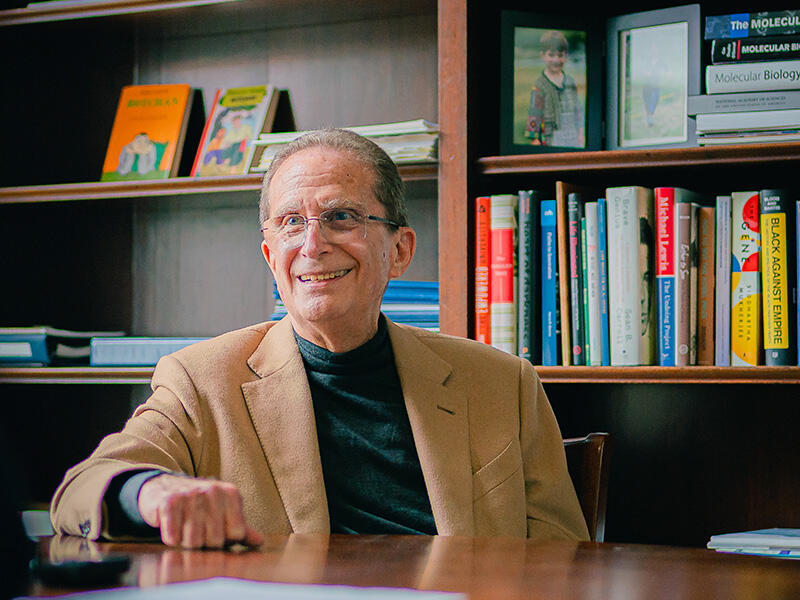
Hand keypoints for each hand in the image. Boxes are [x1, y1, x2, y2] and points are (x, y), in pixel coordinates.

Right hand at [138, 474, 263, 548]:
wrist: (164, 487)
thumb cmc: (200, 505)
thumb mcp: (223, 512)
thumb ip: (241, 528)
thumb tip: (259, 542)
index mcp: (231, 494)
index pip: (237, 533)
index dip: (226, 540)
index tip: (217, 531)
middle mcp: (213, 491)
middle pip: (216, 541)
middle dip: (206, 543)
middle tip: (198, 532)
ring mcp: (191, 495)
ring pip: (194, 542)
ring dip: (187, 542)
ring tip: (185, 529)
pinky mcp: (169, 502)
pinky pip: (173, 537)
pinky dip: (172, 539)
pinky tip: (172, 528)